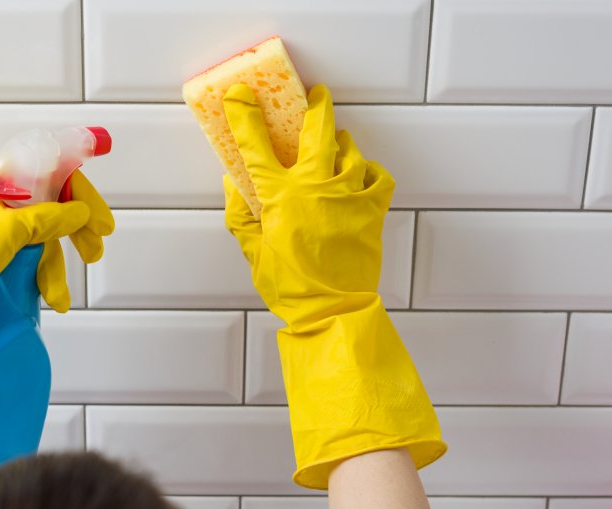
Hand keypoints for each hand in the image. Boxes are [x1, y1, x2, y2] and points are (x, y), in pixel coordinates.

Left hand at [0, 157, 113, 445]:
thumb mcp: (12, 230)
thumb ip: (53, 218)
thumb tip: (82, 214)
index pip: (54, 172)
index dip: (83, 196)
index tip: (103, 223)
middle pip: (51, 206)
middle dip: (73, 234)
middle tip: (94, 254)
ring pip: (39, 237)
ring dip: (54, 265)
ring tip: (56, 296)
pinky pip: (24, 256)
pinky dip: (38, 273)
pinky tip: (45, 294)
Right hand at [222, 83, 391, 331]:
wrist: (332, 310)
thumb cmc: (290, 287)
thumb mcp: (252, 251)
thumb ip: (240, 214)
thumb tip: (233, 185)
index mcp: (280, 196)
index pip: (256, 145)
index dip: (244, 116)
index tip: (239, 97)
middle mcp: (315, 187)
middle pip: (317, 130)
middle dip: (316, 106)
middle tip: (315, 96)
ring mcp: (347, 195)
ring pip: (350, 151)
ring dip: (341, 143)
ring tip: (337, 144)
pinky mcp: (371, 209)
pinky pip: (378, 177)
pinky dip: (370, 171)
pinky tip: (361, 175)